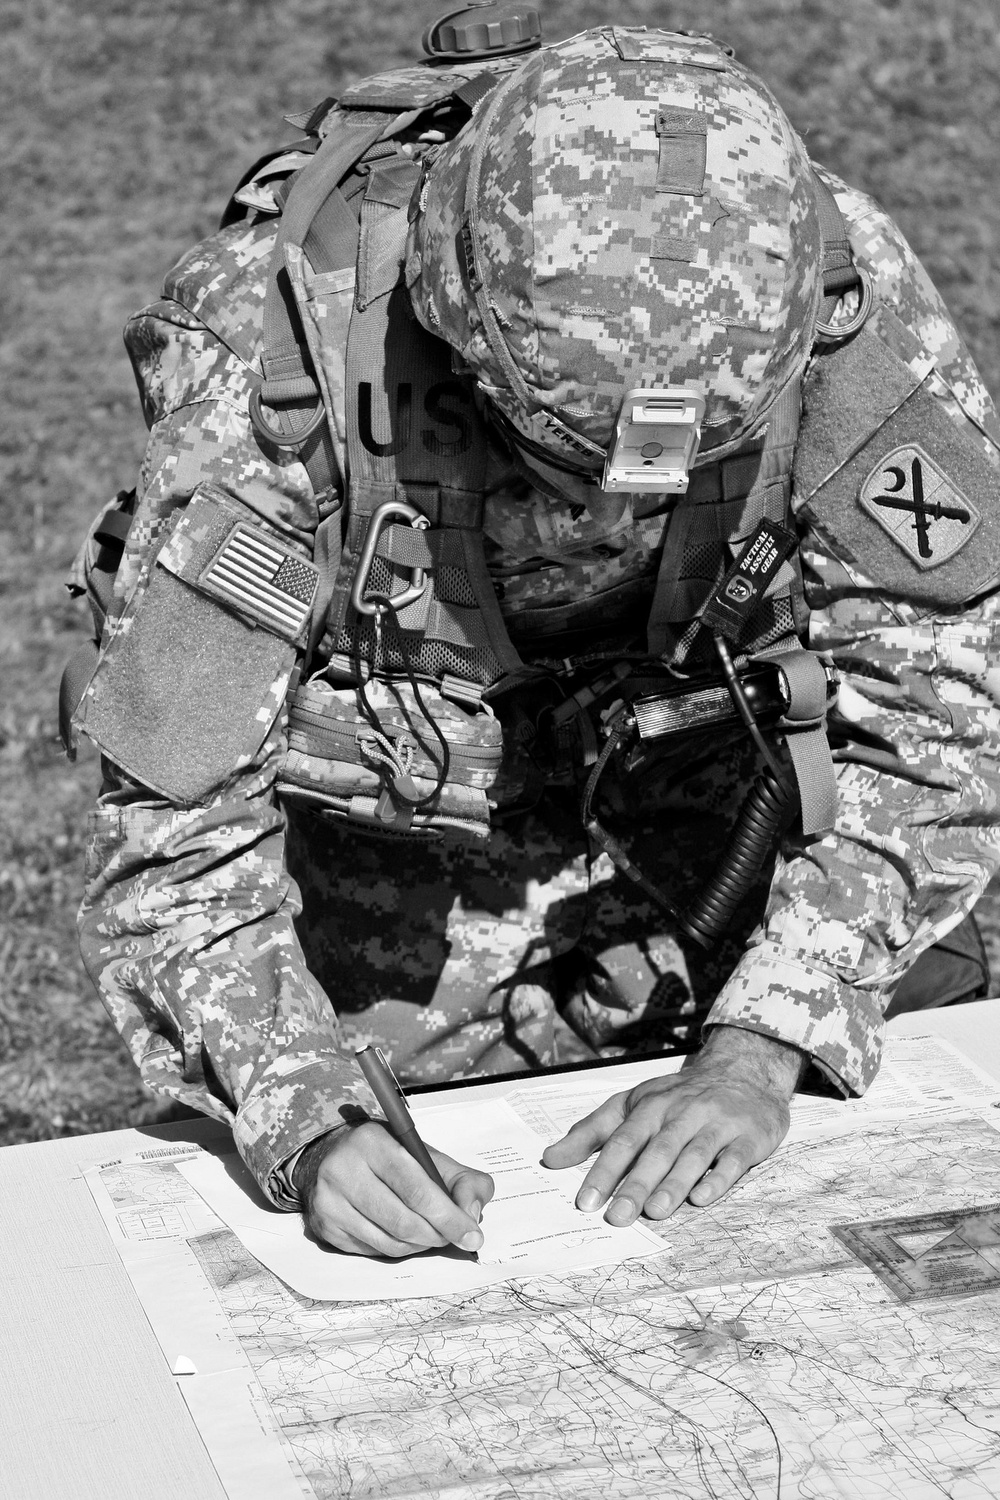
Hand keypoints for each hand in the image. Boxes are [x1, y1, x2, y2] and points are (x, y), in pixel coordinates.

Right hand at [294, 1121, 494, 1256]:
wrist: (336, 1156)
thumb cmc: (391, 1157)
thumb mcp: (429, 1156)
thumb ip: (463, 1181)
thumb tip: (471, 1215)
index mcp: (372, 1142)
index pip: (416, 1189)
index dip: (448, 1217)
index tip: (472, 1235)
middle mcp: (343, 1170)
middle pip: (402, 1221)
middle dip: (437, 1235)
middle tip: (453, 1237)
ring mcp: (329, 1201)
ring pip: (388, 1242)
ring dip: (419, 1245)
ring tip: (430, 1234)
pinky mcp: (324, 1227)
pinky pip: (372, 1251)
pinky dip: (397, 1249)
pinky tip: (404, 1235)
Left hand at [541, 1027, 806, 1225]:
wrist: (743, 1071)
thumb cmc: (677, 1096)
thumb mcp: (632, 1104)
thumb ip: (592, 1131)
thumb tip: (549, 1159)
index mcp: (651, 1106)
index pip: (623, 1140)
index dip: (604, 1171)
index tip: (585, 1202)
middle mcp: (682, 1113)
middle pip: (656, 1150)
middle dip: (636, 1184)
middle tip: (617, 1217)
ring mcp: (716, 1124)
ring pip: (693, 1155)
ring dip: (673, 1183)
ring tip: (655, 1211)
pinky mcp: (748, 1138)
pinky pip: (733, 1159)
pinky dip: (718, 1178)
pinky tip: (702, 1197)